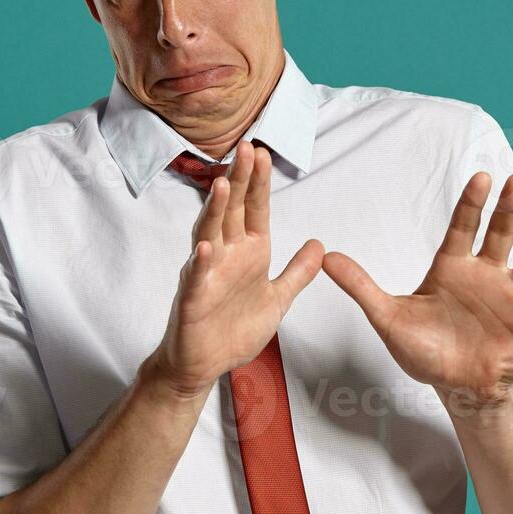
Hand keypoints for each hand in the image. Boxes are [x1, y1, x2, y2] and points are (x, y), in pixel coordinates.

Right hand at [152, 141, 323, 399]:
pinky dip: (201, 262)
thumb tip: (319, 245)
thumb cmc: (234, 330)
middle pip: (233, 211)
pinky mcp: (193, 300)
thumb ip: (297, 272)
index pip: (255, 210)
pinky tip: (207, 246)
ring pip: (210, 234)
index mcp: (248, 253)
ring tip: (225, 184)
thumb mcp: (278, 299)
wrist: (205, 364)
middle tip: (247, 148)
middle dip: (240, 180)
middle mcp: (226, 256)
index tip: (263, 153)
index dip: (260, 183)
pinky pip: (197, 278)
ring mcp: (207, 275)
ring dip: (216, 210)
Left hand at [322, 171, 512, 410]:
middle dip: (509, 208)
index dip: (472, 204)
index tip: (481, 177)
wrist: (456, 386)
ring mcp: (511, 297)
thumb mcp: (388, 317)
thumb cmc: (425, 349)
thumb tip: (327, 257)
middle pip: (500, 234)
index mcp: (454, 268)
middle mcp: (487, 275)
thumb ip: (361, 287)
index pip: (463, 228)